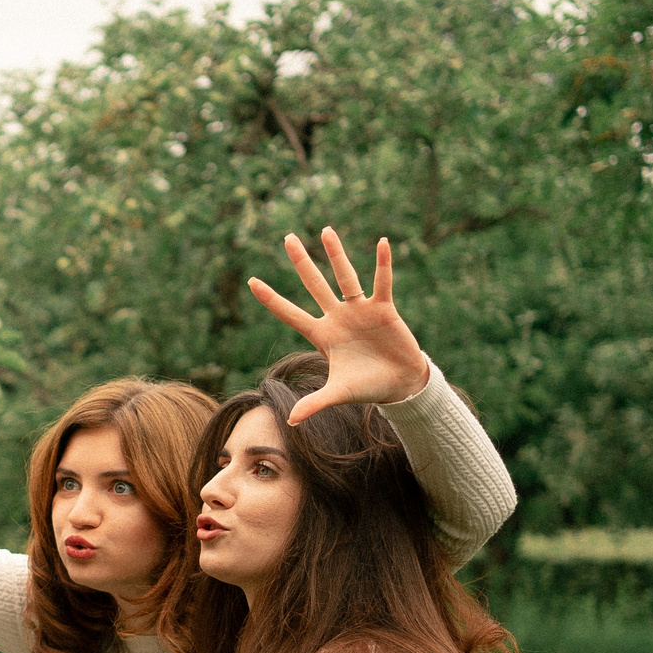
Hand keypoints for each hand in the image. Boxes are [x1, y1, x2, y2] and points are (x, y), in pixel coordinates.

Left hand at [246, 229, 431, 421]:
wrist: (400, 384)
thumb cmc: (367, 386)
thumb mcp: (338, 394)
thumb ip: (315, 403)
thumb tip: (291, 422)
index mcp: (322, 335)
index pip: (291, 314)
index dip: (272, 300)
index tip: (252, 282)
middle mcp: (338, 317)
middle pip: (314, 285)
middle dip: (301, 262)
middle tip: (287, 237)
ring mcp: (359, 310)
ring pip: (345, 276)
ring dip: (336, 254)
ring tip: (325, 230)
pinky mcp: (383, 308)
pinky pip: (381, 282)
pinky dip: (383, 264)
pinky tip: (383, 242)